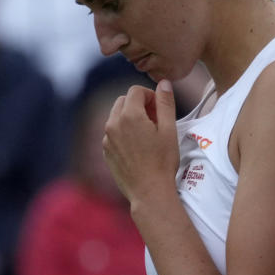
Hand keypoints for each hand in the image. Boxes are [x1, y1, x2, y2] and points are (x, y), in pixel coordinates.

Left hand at [103, 81, 180, 206]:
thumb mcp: (169, 129)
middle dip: (139, 104)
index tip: (160, 109)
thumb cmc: (162, 161)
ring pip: (116, 116)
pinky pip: (112, 132)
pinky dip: (123, 132)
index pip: (136, 90)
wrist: (149, 192)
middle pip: (123, 100)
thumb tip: (163, 83)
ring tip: (147, 134)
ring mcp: (106, 139)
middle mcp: (113, 124)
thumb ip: (165, 103)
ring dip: (130, 117)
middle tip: (155, 120)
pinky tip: (138, 147)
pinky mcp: (105, 151)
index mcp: (129, 116)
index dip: (150, 95)